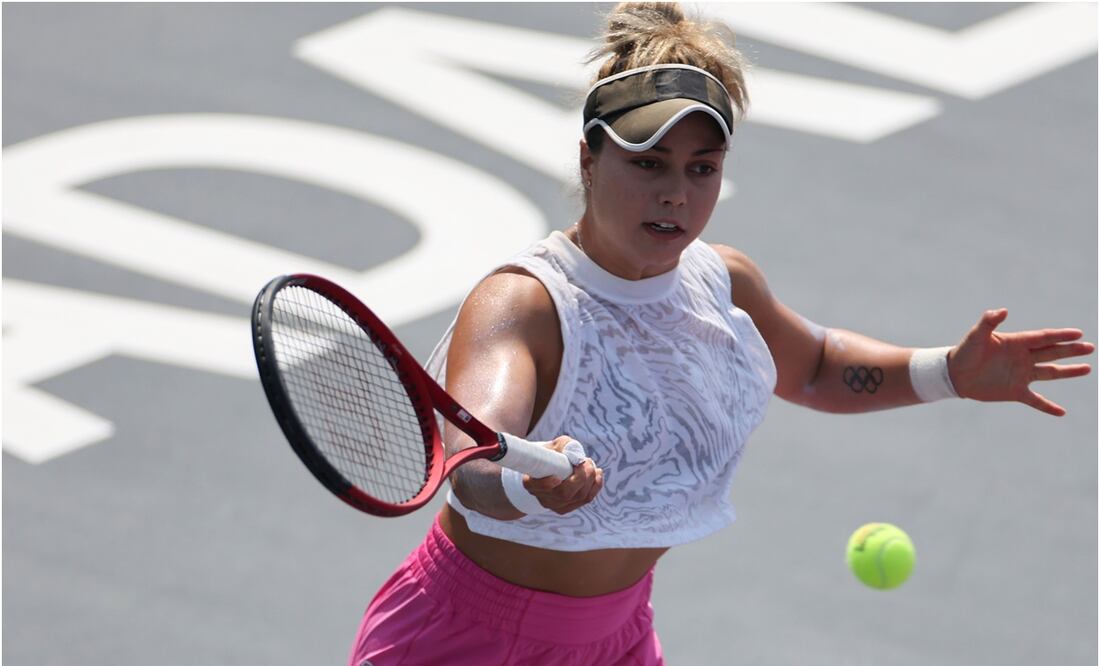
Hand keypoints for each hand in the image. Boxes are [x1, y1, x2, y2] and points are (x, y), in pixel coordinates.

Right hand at [522, 436, 603, 514]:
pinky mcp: (567, 508)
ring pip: (578, 497)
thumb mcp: (554, 446)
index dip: (546, 484)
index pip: (536, 486)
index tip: (556, 477)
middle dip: (581, 477)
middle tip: (587, 461)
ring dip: (591, 479)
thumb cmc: (551, 455)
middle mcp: (542, 497)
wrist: (549, 469)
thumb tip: (577, 454)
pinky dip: (595, 486)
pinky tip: (597, 474)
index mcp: (531, 482)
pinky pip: (585, 500)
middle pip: (564, 494)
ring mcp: (555, 505)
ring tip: (591, 464)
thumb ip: (564, 446)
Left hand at [947, 309, 1093, 415]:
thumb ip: (988, 322)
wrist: (954, 375)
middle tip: (1090, 347)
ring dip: (1068, 371)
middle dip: (1071, 350)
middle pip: (1052, 353)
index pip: (1043, 338)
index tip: (1078, 333)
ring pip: (1050, 373)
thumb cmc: (964, 351)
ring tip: (1086, 368)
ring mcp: (1021, 375)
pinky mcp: (1015, 391)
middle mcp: (1022, 358)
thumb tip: (1002, 310)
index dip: (1060, 335)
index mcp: (1016, 343)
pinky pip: (1035, 400)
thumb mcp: (976, 336)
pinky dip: (1048, 406)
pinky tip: (1061, 412)